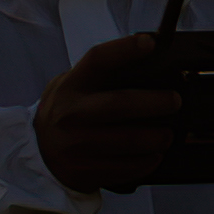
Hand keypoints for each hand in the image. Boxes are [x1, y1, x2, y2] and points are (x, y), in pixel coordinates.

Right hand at [32, 34, 177, 194]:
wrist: (38, 154)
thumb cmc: (65, 113)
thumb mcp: (70, 86)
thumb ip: (98, 77)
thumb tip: (145, 67)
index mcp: (71, 86)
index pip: (98, 60)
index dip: (124, 49)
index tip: (149, 42)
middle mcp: (72, 113)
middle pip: (121, 104)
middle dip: (155, 102)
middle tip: (174, 101)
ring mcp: (78, 144)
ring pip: (129, 140)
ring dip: (157, 137)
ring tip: (167, 133)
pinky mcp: (86, 170)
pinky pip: (126, 167)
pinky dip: (147, 161)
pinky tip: (154, 154)